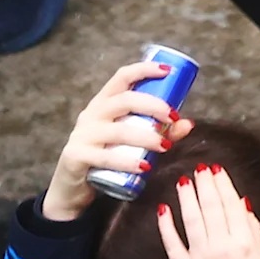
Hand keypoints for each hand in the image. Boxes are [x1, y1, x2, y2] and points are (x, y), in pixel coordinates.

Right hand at [47, 59, 193, 221]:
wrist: (71, 189)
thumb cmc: (106, 156)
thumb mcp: (132, 141)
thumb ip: (160, 131)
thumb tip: (188, 123)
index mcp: (104, 103)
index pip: (121, 77)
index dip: (144, 70)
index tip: (167, 71)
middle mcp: (91, 115)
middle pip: (124, 100)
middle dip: (153, 106)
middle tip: (173, 117)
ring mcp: (82, 135)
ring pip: (118, 130)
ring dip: (146, 137)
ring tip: (165, 146)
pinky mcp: (76, 157)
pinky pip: (105, 157)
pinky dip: (127, 161)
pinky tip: (144, 166)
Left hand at [153, 165, 259, 258]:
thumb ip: (252, 228)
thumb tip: (241, 202)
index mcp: (244, 242)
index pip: (232, 205)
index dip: (224, 185)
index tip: (217, 169)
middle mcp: (222, 246)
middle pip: (212, 209)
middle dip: (206, 185)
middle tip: (200, 167)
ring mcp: (200, 258)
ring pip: (193, 221)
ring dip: (188, 199)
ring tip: (184, 180)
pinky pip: (173, 244)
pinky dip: (167, 227)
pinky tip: (164, 209)